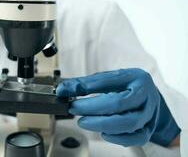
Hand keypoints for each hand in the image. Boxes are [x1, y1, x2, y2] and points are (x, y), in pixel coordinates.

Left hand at [57, 68, 180, 146]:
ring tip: (84, 122)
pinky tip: (103, 134)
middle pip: (119, 103)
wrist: (151, 97)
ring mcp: (149, 113)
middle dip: (92, 108)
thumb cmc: (128, 86)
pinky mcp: (149, 129)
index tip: (66, 91)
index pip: (108, 81)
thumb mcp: (110, 78)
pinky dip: (118, 138)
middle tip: (74, 109)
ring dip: (102, 124)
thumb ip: (86, 83)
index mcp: (135, 77)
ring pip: (129, 123)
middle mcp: (145, 94)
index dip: (85, 87)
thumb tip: (63, 89)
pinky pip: (137, 138)